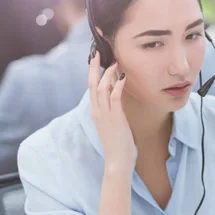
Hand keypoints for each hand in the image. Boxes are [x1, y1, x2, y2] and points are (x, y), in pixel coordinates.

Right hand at [88, 51, 135, 171]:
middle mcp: (97, 111)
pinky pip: (114, 98)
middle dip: (94, 68)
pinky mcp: (114, 118)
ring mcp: (104, 115)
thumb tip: (114, 91)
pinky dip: (118, 86)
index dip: (93, 73)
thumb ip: (111, 107)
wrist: (117, 160)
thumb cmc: (117, 143)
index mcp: (95, 112)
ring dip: (108, 74)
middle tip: (97, 53)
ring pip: (101, 88)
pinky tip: (123, 77)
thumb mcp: (112, 122)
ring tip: (114, 63)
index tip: (96, 60)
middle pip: (92, 85)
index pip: (91, 88)